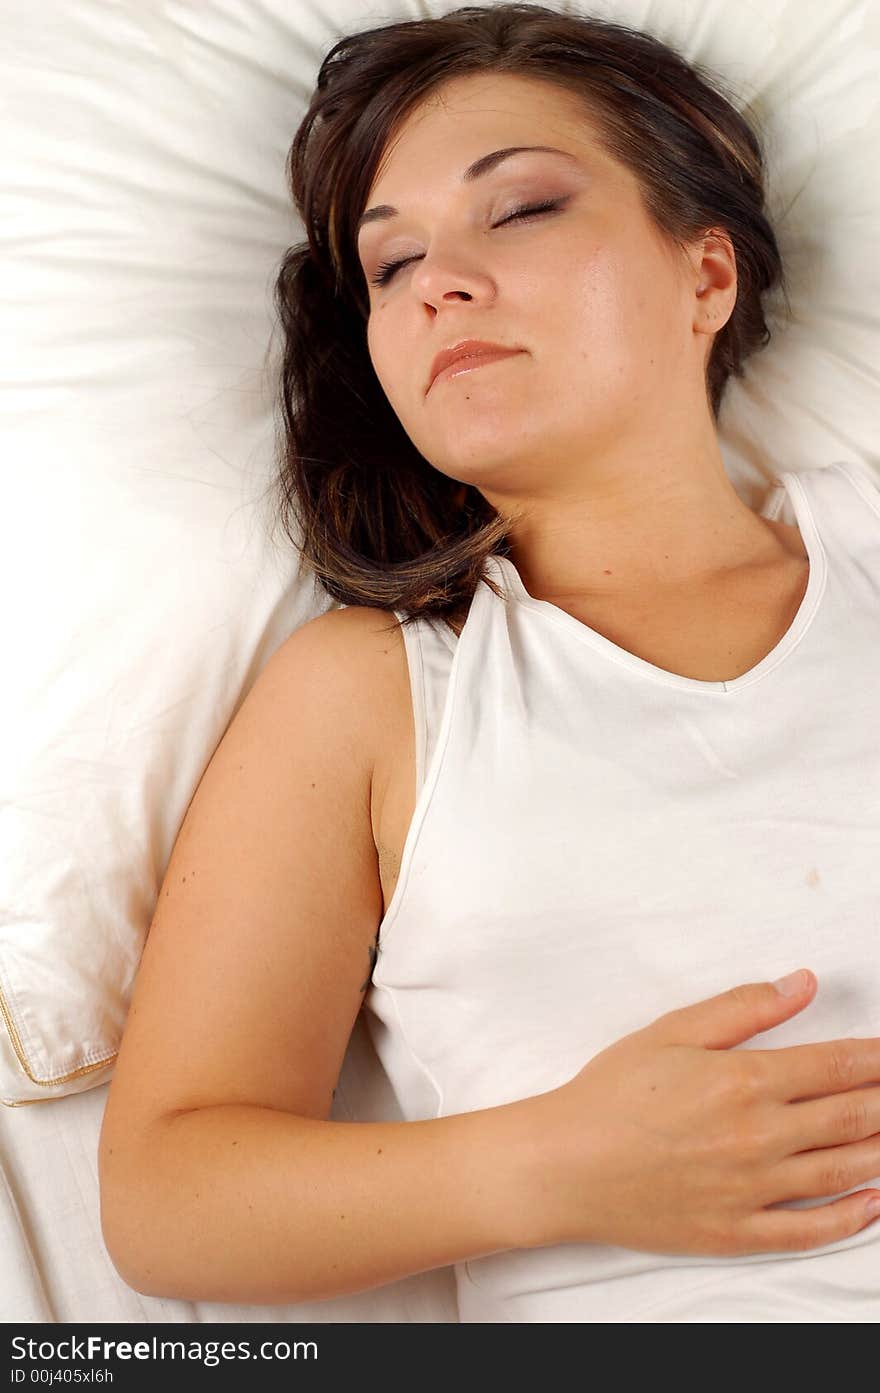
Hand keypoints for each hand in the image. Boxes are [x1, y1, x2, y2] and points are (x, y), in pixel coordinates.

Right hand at [527, 970, 879, 1255]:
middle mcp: (759, 1136)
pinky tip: (872, 1202)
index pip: (837, 1064)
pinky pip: (810, 1230)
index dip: (877, 1058)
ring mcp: (753, 1189)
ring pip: (842, 1170)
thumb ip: (744, 1008)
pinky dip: (852, 1218)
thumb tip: (802, 984)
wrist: (565, 1165)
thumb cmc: (611, 1095)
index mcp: (745, 1081)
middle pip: (851, 1116)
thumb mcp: (672, 1032)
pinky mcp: (738, 1231)